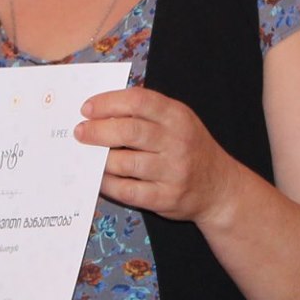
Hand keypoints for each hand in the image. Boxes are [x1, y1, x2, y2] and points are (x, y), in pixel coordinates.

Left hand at [77, 88, 245, 226]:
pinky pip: (127, 190)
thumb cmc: (190, 148)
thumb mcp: (178, 121)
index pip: (139, 101)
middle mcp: (177, 142)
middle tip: (79, 132)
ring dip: (99, 159)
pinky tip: (100, 178)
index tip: (87, 108)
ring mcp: (173, 171)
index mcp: (178, 116)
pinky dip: (108, 184)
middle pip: (129, 131)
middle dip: (97, 131)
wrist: (220, 188)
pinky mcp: (165, 197)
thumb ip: (147, 112)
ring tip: (87, 156)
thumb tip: (100, 108)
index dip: (109, 102)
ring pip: (124, 163)